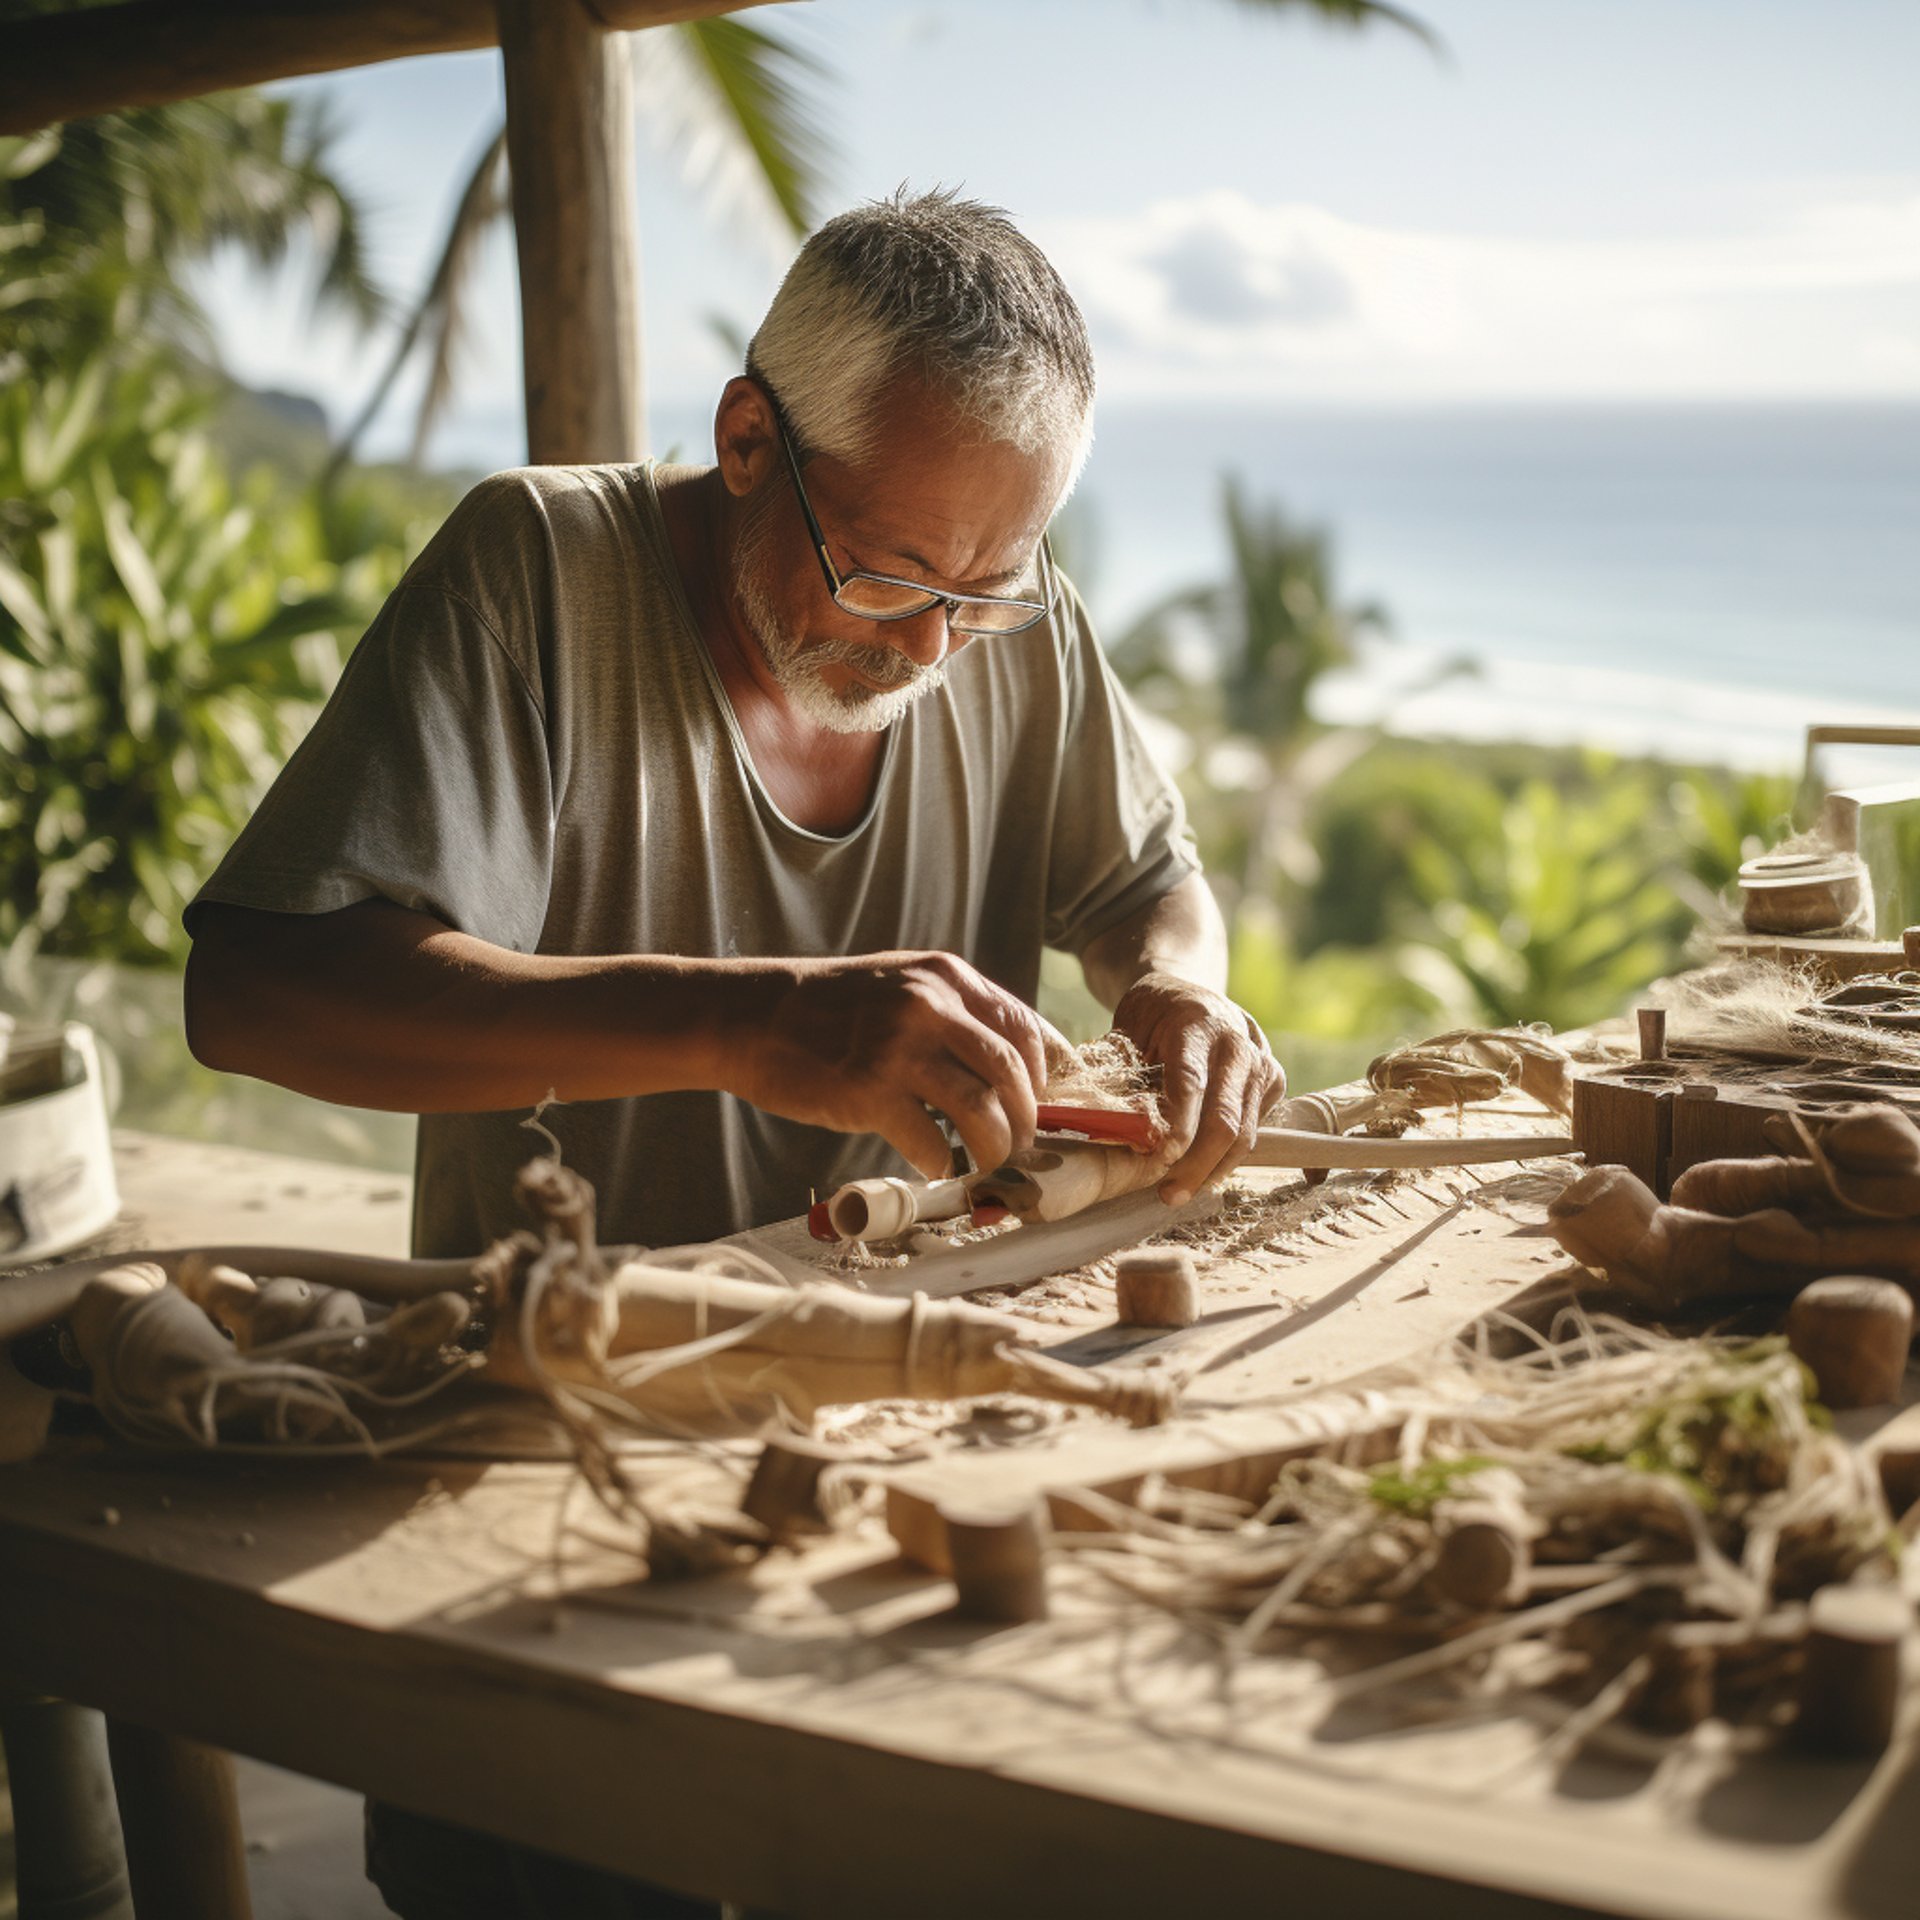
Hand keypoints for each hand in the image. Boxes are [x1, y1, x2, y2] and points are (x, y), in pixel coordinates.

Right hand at [724, 951, 1070, 1179]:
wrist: (752, 1016)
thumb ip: (952, 1011)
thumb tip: (1008, 1065)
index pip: (1023, 1028)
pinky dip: (940, 1162)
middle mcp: (930, 1007)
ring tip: (989, 1164)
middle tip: (1024, 1146)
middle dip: (1027, 1120)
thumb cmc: (828, 1007)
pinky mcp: (869, 1092)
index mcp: (945, 977)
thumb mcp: (900, 982)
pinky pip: (929, 1142)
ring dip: (994, 1149)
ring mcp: (899, 1049)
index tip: (1045, 1104)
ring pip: (980, 1111)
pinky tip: (935, 1166)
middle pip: (1011, 1073)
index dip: (1044, 1074)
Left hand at [1111, 972, 1284, 1205]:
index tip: (1160, 1158)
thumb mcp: (1128, 1029)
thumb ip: (1123, 1070)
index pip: (1189, 1083)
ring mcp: (1260, 1063)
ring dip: (1212, 1170)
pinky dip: (1227, 1156)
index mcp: (1195, 1025)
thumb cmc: (1153, 1015)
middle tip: (1169, 1194)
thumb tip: (1103, 1119)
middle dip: (1197, 1165)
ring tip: (1180, 1191)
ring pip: (1244, 1133)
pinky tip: (1200, 1169)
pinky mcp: (1273, 1080)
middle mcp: (1236, 1043)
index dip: (1178, 1126)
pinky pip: (1253, 1130)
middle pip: (1224, 1120)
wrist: (1195, 994)